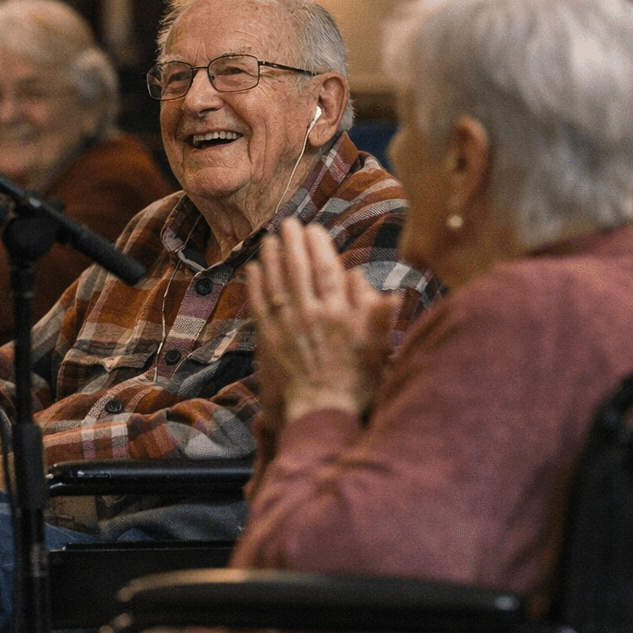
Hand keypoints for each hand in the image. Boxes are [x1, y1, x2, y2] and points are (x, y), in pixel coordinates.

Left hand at [245, 218, 397, 423]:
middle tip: (288, 222)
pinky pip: (259, 305)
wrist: (325, 410)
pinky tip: (253, 268)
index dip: (319, 246)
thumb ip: (377, 314)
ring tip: (269, 238)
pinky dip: (255, 284)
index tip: (314, 229)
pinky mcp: (269, 340)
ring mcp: (288, 327)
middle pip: (299, 269)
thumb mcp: (377, 346)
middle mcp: (312, 315)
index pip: (327, 270)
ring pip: (276, 282)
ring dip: (271, 257)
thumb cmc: (356, 380)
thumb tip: (379, 285)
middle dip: (293, 242)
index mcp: (340, 314)